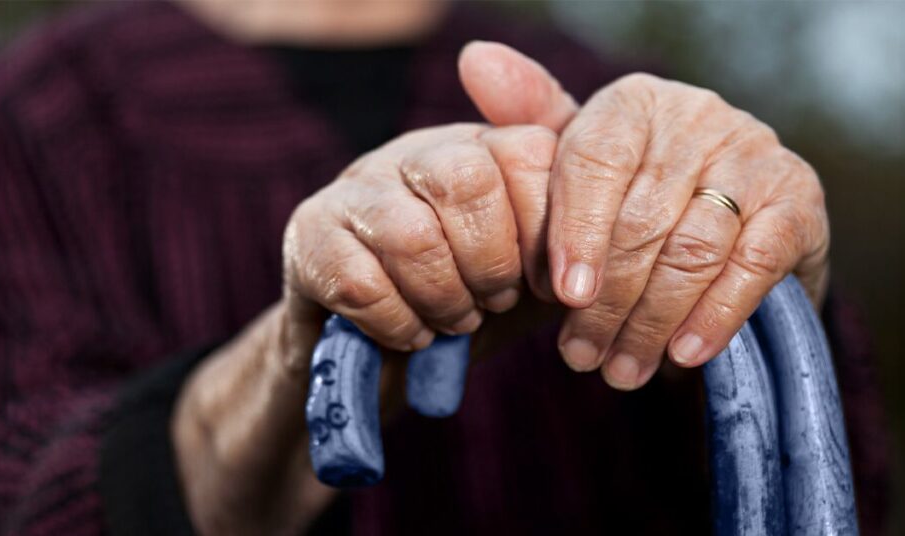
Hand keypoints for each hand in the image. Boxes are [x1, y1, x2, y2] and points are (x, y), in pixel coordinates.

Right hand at [172, 121, 556, 533]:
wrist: (381, 359)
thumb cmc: (468, 304)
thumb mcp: (535, 270)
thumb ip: (570, 235)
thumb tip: (596, 233)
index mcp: (480, 147)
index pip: (527, 152)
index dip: (546, 231)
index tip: (546, 283)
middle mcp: (416, 151)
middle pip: (466, 180)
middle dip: (492, 262)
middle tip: (494, 301)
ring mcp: (356, 186)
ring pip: (411, 235)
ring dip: (443, 299)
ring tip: (453, 322)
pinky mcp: (308, 233)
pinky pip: (359, 283)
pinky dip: (397, 324)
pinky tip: (409, 335)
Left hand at [460, 42, 829, 389]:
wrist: (730, 226)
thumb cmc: (632, 199)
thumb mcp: (578, 165)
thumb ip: (531, 123)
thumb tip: (475, 60)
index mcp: (634, 103)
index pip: (596, 160)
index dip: (575, 233)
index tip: (561, 296)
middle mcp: (698, 116)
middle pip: (641, 217)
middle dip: (608, 300)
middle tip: (581, 355)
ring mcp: (755, 154)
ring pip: (692, 248)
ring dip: (652, 321)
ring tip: (621, 368)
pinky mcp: (799, 200)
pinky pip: (752, 264)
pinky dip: (716, 315)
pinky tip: (683, 355)